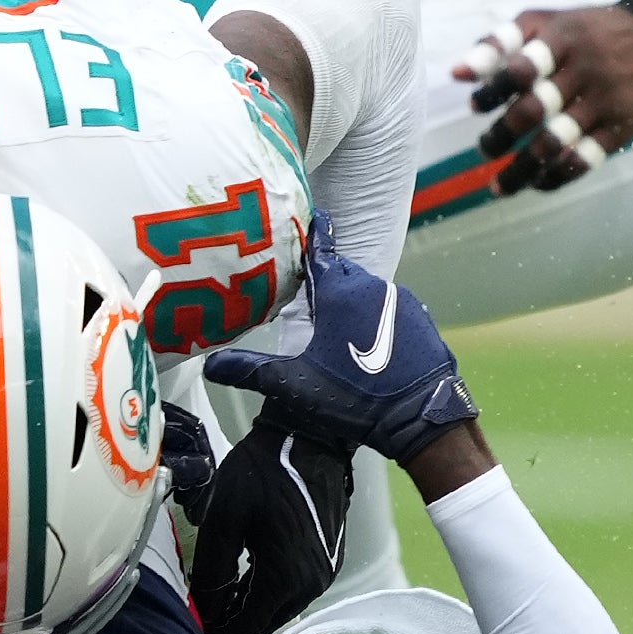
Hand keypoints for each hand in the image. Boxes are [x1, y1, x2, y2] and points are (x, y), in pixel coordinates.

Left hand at [185, 420, 349, 633]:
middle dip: (234, 618)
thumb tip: (205, 610)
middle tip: (207, 601)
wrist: (310, 438)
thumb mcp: (224, 518)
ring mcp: (325, 572)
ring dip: (252, 603)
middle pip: (266, 621)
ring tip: (223, 587)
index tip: (196, 616)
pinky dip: (270, 589)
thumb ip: (212, 569)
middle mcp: (312, 584)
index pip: (247, 625)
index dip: (218, 627)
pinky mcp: (330, 558)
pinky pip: (296, 589)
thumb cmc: (262, 474)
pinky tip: (250, 571)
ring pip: (281, 607)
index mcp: (285, 579)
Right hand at [202, 225, 475, 465]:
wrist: (421, 418)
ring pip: (369, 292)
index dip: (315, 237)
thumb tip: (210, 366)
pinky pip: (392, 309)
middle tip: (313, 297)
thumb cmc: (355, 397)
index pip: (321, 254)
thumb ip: (251, 370)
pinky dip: (379, 318)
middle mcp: (373, 288)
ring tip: (340, 331)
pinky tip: (371, 344)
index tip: (316, 216)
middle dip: (329, 281)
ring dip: (354, 304)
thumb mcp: (295, 385)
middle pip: (344, 274)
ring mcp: (402, 302)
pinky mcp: (422, 320)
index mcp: (340, 294)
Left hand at [454, 4, 632, 195]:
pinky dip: (555, 178)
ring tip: (497, 186)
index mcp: (561, 40)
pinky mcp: (621, 128)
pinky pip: (584, 160)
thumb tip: (456, 74)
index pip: (521, 68)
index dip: (493, 90)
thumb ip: (499, 42)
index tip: (475, 107)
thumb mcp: (546, 21)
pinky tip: (535, 184)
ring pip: (555, 143)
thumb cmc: (587, 30)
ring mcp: (604, 102)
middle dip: (501, 135)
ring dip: (521, 169)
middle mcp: (582, 71)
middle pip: (534, 110)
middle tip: (484, 149)